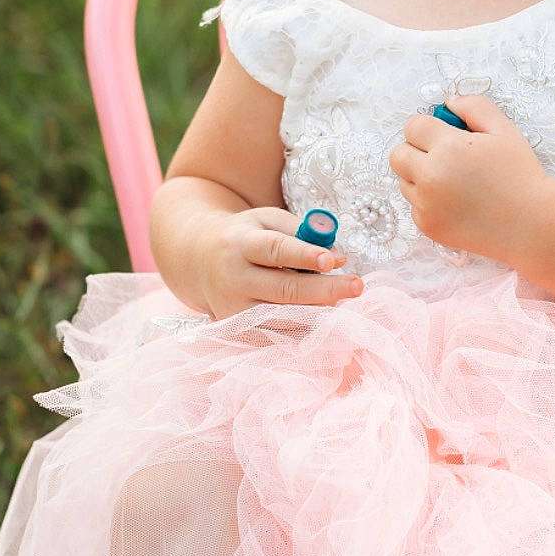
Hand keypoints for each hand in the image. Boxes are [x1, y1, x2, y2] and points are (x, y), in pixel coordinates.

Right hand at [197, 206, 363, 318]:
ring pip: (282, 317)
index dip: (304, 255)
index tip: (333, 261)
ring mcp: (233, 309)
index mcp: (241, 244)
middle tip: (357, 286)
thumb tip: (339, 257)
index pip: (275, 250)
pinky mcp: (236, 330)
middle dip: (324, 290)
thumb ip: (302, 232)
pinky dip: (303, 330)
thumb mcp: (267, 220)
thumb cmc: (245, 236)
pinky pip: (276, 334)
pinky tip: (326, 322)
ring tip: (346, 303)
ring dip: (318, 313)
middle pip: (283, 289)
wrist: (197, 260)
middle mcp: (234, 278)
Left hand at [388, 95, 549, 262]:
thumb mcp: (504, 130)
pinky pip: (414, 206)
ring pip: (403, 181)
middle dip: (416, 150)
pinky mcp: (428, 226)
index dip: (428, 127)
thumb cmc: (520, 175)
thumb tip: (448, 102)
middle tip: (443, 156)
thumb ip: (474, 107)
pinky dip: (429, 202)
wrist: (531, 224)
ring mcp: (426, 205)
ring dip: (420, 176)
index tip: (443, 134)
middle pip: (398, 154)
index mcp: (448, 147)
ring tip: (453, 181)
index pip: (412, 126)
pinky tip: (456, 202)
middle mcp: (430, 176)